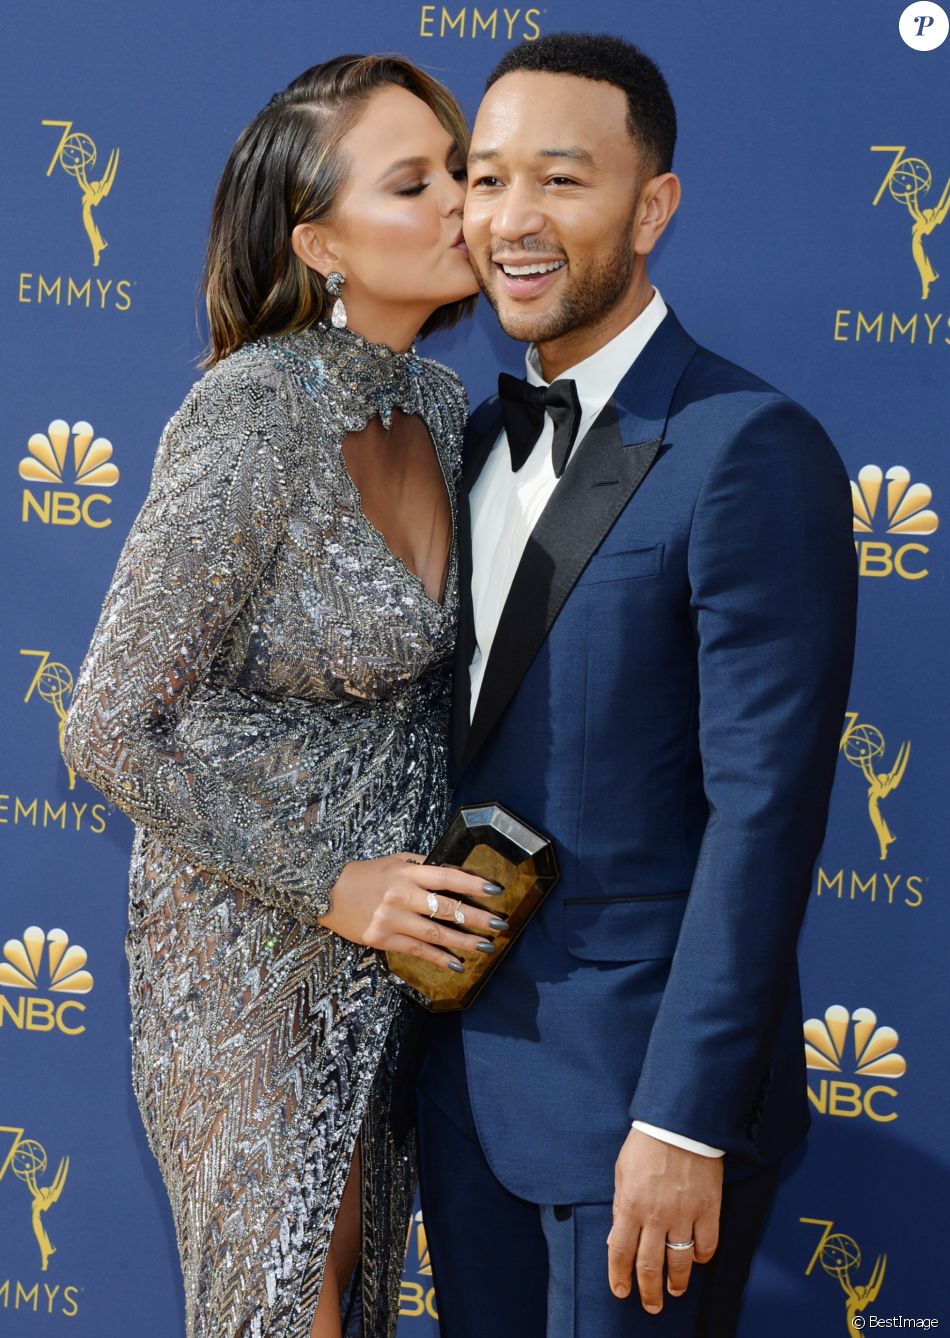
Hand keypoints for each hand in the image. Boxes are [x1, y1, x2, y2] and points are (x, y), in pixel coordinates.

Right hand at [318, 855, 505, 968]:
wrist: (325, 891)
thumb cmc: (365, 874)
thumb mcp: (394, 861)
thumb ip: (421, 865)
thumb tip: (454, 873)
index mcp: (407, 872)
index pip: (446, 877)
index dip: (472, 884)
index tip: (495, 891)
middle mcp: (402, 895)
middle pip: (446, 909)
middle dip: (477, 918)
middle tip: (501, 925)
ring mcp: (392, 919)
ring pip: (436, 934)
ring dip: (464, 942)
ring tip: (486, 948)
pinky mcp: (383, 938)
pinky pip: (417, 950)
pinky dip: (439, 958)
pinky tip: (456, 964)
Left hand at [607, 1127, 722, 1313]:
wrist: (680, 1123)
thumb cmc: (646, 1143)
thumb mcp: (621, 1171)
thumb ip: (619, 1205)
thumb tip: (614, 1238)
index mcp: (630, 1205)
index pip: (620, 1252)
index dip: (619, 1277)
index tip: (621, 1292)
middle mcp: (656, 1216)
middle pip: (650, 1266)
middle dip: (649, 1292)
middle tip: (651, 1306)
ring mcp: (684, 1214)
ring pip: (680, 1262)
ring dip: (678, 1282)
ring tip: (676, 1291)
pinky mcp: (708, 1209)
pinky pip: (707, 1244)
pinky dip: (702, 1257)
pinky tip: (697, 1260)